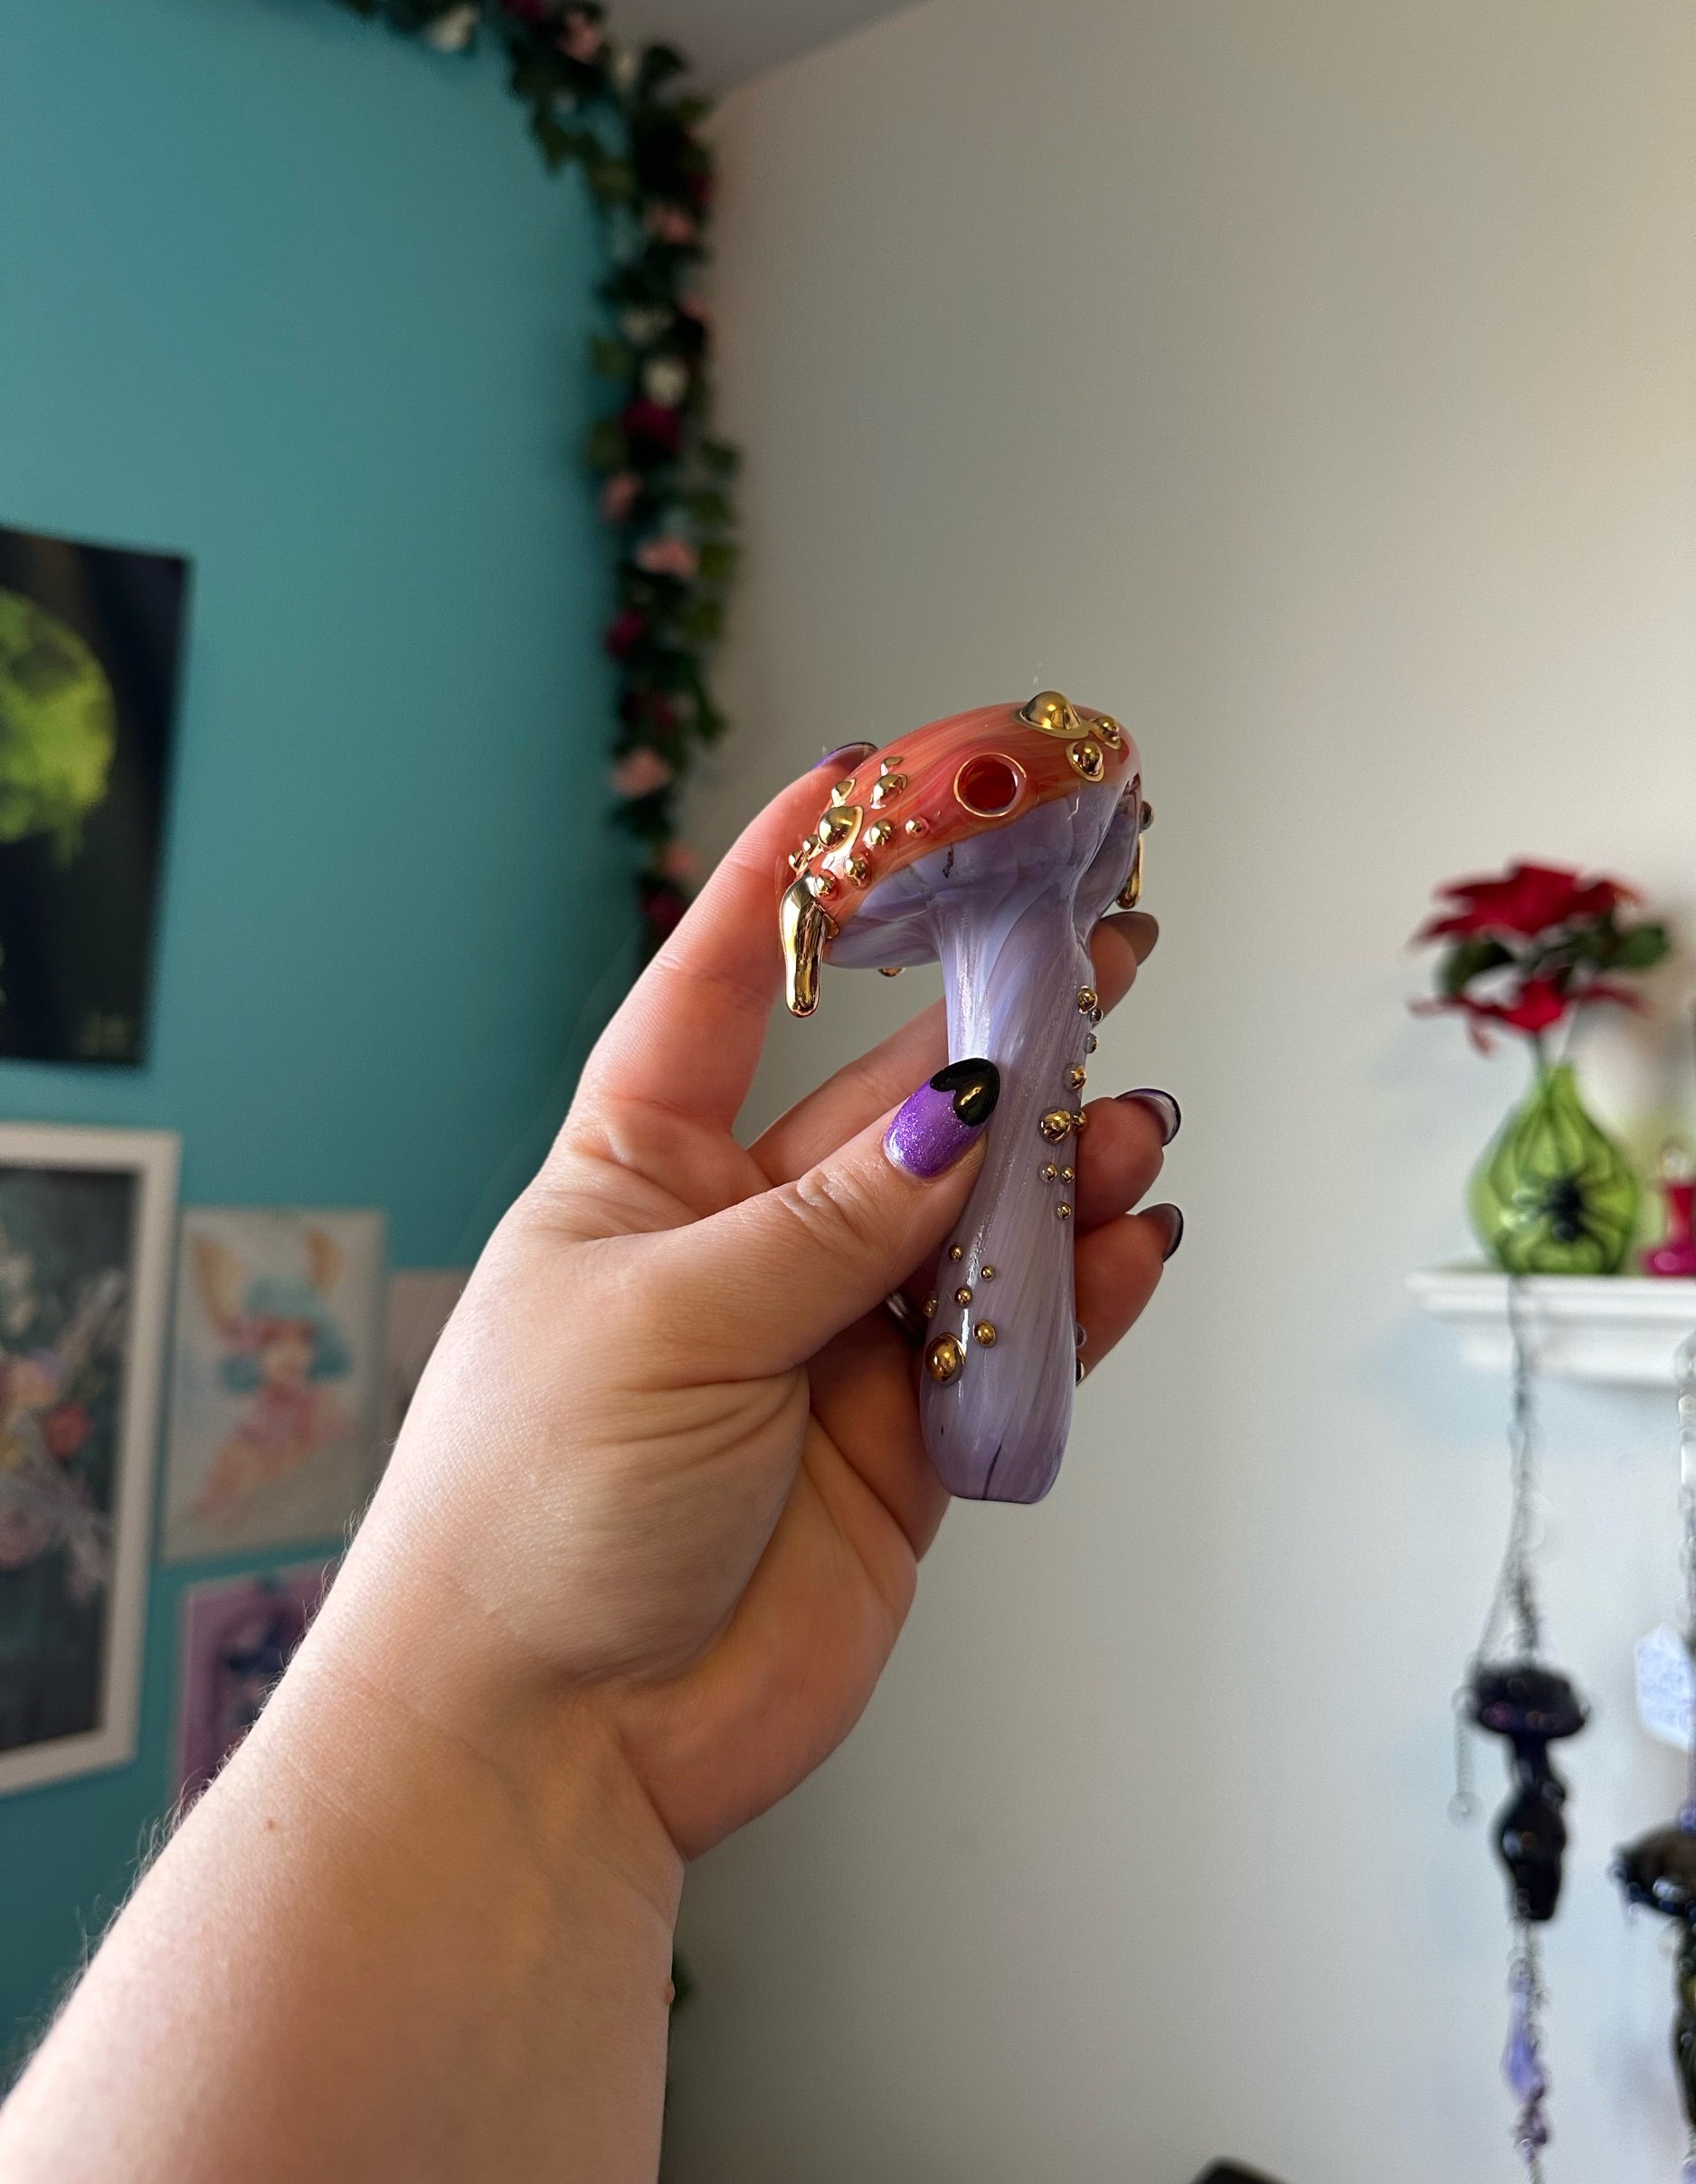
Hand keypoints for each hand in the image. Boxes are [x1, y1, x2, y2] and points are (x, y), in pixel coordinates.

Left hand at [329, 761, 1176, 1868]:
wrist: (551, 1742)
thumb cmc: (533, 1508)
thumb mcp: (671, 1322)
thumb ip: (834, 1221)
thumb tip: (965, 1115)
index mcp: (639, 1174)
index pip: (715, 989)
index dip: (787, 883)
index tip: (867, 777)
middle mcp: (743, 1240)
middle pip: (890, 1096)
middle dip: (992, 1020)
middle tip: (1101, 938)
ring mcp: (830, 1341)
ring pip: (974, 1218)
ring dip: (1060, 1162)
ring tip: (1136, 1116)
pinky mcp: (904, 1446)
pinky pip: (1010, 1344)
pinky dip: (1081, 1293)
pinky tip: (1136, 1238)